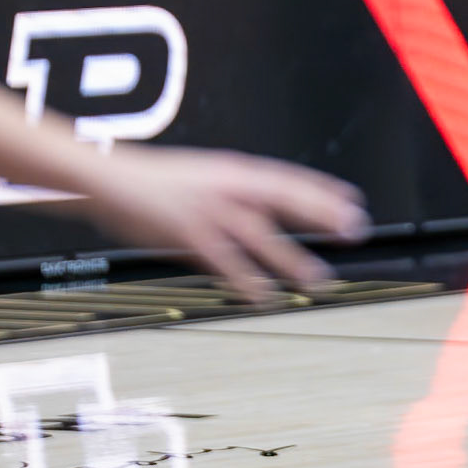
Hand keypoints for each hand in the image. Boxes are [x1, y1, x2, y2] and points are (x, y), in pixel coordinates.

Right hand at [93, 146, 367, 300]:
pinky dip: (246, 280)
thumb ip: (234, 191)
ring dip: (292, 259)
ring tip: (319, 279)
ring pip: (262, 236)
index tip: (353, 201)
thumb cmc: (157, 181)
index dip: (324, 190)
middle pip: (286, 200)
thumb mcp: (204, 176)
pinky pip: (224, 261)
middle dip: (323, 216)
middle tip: (355, 231)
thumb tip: (266, 206)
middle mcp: (228, 186)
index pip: (289, 178)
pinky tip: (263, 296)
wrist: (112, 179)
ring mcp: (209, 210)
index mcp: (234, 170)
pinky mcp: (188, 234)